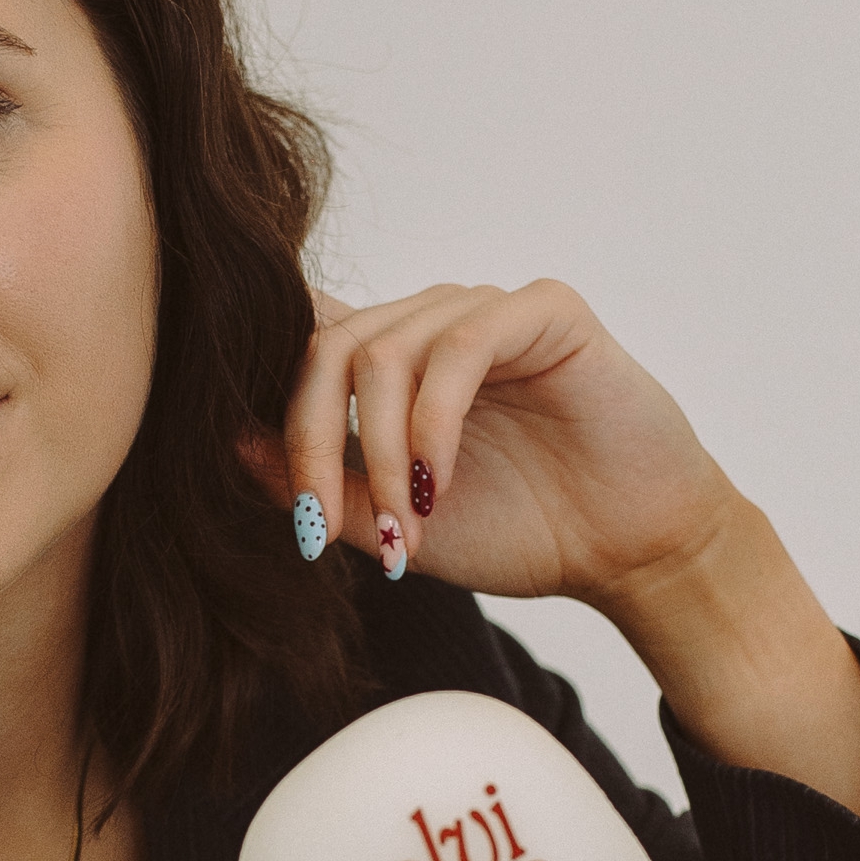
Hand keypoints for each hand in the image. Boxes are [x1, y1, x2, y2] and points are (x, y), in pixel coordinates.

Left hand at [248, 279, 738, 614]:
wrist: (629, 550)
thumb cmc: (520, 530)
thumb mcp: (389, 523)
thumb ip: (316, 484)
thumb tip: (230, 441)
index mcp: (388, 362)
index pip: (297, 344)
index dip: (266, 406)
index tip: (273, 499)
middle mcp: (428, 322)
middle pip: (323, 349)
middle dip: (309, 447)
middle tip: (320, 531)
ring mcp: (483, 310)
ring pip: (383, 354)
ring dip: (378, 455)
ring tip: (403, 529)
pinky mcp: (543, 310)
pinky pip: (459, 349)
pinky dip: (433, 427)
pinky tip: (439, 484)